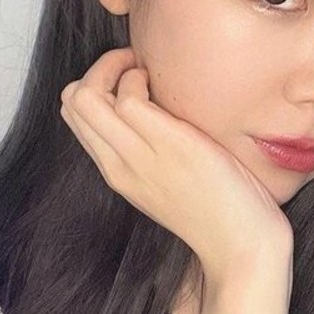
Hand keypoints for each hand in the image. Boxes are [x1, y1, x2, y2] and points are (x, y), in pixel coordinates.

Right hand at [59, 48, 292, 282]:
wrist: (241, 247)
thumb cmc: (219, 211)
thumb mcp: (171, 182)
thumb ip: (153, 153)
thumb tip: (156, 115)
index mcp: (118, 173)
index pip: (76, 117)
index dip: (95, 85)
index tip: (128, 78)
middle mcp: (119, 165)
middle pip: (71, 102)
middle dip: (98, 69)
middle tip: (134, 66)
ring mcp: (140, 157)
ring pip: (86, 96)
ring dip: (115, 67)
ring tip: (147, 72)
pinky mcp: (169, 146)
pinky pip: (130, 98)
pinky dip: (139, 79)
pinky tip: (164, 87)